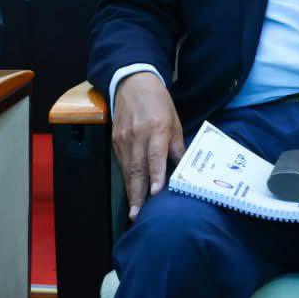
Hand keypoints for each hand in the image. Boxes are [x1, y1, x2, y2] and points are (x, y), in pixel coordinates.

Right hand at [112, 71, 184, 219]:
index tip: (156, 193)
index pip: (155, 156)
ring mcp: (123, 138)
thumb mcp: (174, 120)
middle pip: (137, 169)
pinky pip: (122, 164)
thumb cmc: (157, 102)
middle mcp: (137, 135)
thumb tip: (183, 168)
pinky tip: (132, 193)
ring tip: (134, 211)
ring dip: (131, 191)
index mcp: (155, 128)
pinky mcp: (115, 140)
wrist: (132, 82)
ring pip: (127, 170)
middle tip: (138, 215)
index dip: (156, 175)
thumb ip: (177, 145)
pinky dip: (127, 179)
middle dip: (137, 194)